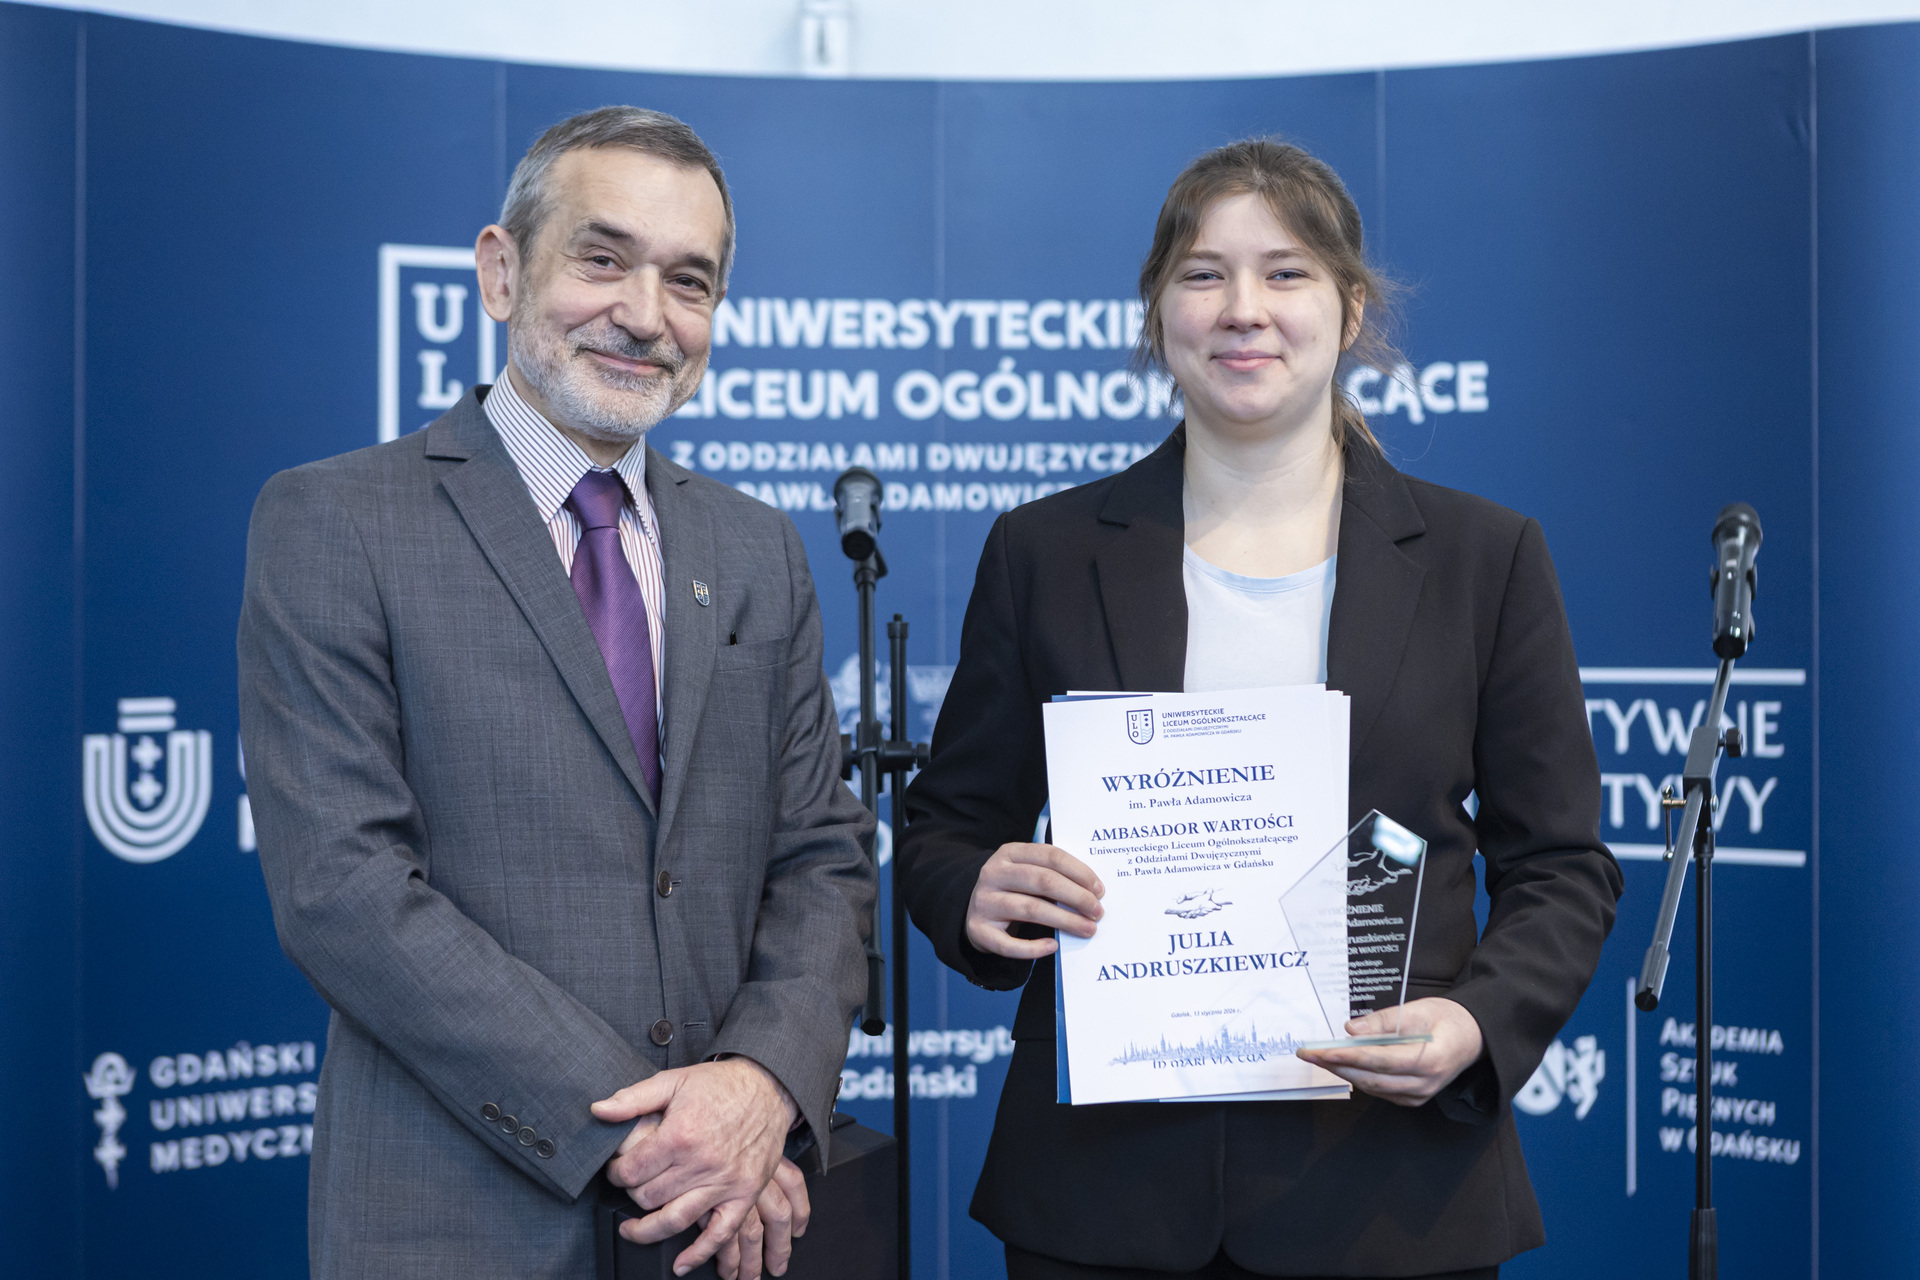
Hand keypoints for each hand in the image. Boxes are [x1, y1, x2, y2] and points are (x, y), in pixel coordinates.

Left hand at [591, 1058, 798, 1275]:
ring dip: (647, 1230)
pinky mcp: (744, 1193)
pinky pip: (720, 1233)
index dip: (614, 1172)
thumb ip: (633, 1098)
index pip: (630, 1171)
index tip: (614, 1169)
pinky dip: (700, 1253)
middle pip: (648, 1197)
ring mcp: (724, 1182)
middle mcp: (701, 1163)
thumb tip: (598, 1110)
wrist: (768, 1087)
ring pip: (675, 1220)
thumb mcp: (673, 1080)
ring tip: (632, 1230)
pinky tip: (682, 1264)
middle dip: (631, 1192)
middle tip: (629, 1184)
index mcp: (680, 1135)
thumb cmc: (720, 1085)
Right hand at [965, 842, 1104, 958]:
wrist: (975, 909)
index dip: (1079, 872)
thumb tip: (1093, 892)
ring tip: (1087, 929)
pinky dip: (1033, 947)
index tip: (1099, 890)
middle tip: (1097, 912)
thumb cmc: (1013, 889)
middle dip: (1076, 897)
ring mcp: (984, 901)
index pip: (1050, 856)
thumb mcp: (1027, 871)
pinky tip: (1053, 946)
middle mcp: (993, 873)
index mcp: (1009, 853)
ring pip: (1030, 909)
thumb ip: (1052, 874)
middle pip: (1043, 881)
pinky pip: (1009, 943)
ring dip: (1064, 920)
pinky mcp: (978, 929)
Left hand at [1295, 997, 1485, 1105]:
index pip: (1380, 1061)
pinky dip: (1360, 1077)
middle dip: (1337, 1066)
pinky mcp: (1413, 1097)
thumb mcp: (1418, 1009)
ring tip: (1319, 1057)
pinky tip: (1343, 1065)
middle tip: (1309, 1053)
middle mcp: (1425, 1084)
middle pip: (1372, 1079)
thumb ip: (1384, 1021)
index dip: (1348, 1057)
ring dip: (1344, 1072)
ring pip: (1373, 1087)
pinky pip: (1381, 1090)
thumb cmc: (1448, 1019)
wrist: (1473, 1037)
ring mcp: (1419, 1095)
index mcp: (1430, 1061)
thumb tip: (1351, 1030)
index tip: (1322, 1051)